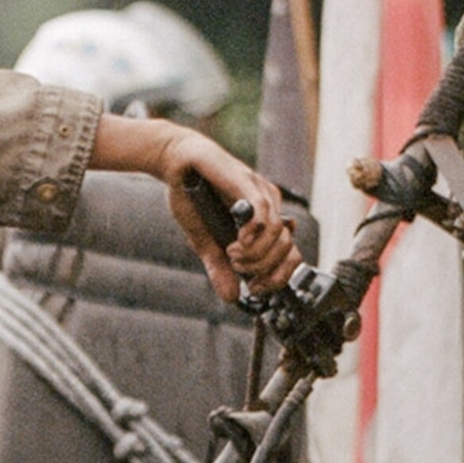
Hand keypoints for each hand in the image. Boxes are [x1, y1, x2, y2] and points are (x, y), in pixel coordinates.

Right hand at [88, 117, 303, 302]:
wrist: (174, 164)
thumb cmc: (191, 197)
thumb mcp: (204, 242)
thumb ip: (220, 267)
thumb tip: (232, 297)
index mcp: (264, 220)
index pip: (289, 254)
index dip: (277, 276)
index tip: (255, 287)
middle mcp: (269, 205)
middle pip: (288, 248)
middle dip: (264, 268)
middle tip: (238, 267)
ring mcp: (261, 192)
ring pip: (278, 234)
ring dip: (256, 254)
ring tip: (233, 254)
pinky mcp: (247, 182)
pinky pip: (263, 212)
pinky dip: (253, 234)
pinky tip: (237, 241)